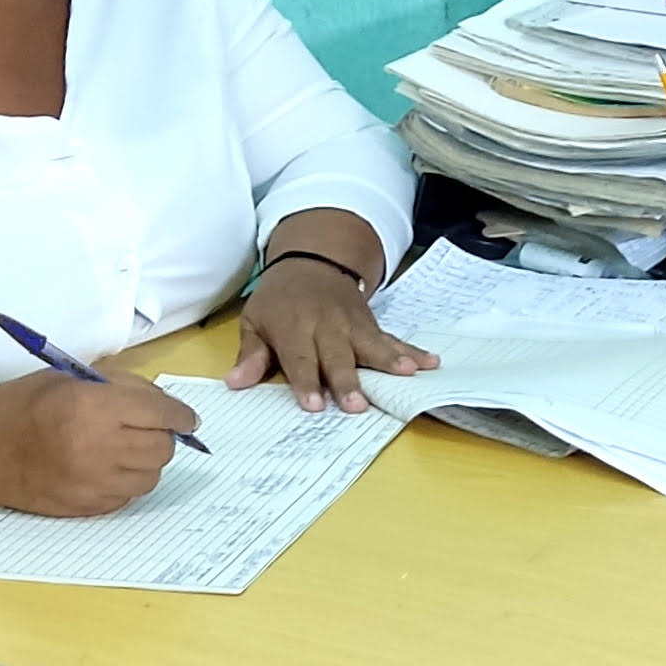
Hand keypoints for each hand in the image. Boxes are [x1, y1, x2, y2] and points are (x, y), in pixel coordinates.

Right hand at [0, 371, 201, 516]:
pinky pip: (127, 497)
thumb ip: (122, 387)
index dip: (181, 416)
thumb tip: (164, 404)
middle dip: (163, 436)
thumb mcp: (71, 378)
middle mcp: (96, 448)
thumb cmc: (22, 403)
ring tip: (125, 447)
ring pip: (150, 477)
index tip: (187, 418)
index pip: (161, 415)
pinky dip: (127, 482)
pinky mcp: (83, 508)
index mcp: (93, 408)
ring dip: (147, 461)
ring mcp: (90, 483)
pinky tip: (107, 467)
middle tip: (149, 429)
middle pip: (162, 449)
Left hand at [228, 256, 436, 412]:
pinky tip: (429, 362)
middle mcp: (325, 325)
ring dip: (389, 361)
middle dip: (347, 380)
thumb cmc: (279, 299)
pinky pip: (392, 339)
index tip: (314, 405)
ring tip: (407, 374)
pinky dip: (410, 350)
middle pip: (337, 356)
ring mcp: (352, 324)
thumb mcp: (256, 321)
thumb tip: (236, 383)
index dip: (306, 382)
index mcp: (293, 327)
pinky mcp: (370, 324)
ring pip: (371, 345)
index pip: (300, 358)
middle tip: (357, 405)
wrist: (312, 261)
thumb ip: (250, 354)